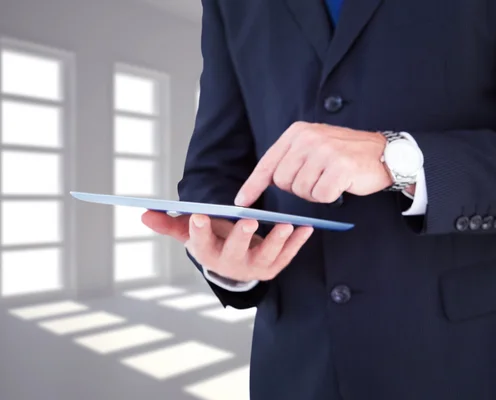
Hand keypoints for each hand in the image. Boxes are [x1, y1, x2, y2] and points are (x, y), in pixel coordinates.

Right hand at [141, 210, 313, 281]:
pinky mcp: (274, 267)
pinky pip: (288, 255)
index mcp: (208, 254)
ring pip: (266, 255)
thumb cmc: (213, 241)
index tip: (198, 216)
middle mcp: (231, 264)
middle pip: (234, 251)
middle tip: (247, 221)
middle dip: (240, 236)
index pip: (200, 244)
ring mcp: (255, 267)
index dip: (198, 231)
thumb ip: (170, 224)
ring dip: (277, 240)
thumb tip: (144, 214)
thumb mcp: (191, 233)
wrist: (235, 264)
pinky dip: (297, 243)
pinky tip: (306, 228)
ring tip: (285, 225)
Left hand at [234, 122, 393, 206]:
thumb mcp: (314, 146)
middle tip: (318, 179)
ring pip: (301, 191)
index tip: (242, 201)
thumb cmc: (346, 154)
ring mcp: (324, 151)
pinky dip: (330, 196)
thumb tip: (264, 182)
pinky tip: (341, 184)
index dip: (253, 185)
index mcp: (298, 132)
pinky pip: (321, 196)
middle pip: (282, 181)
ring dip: (315, 193)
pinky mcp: (339, 167)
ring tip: (331, 179)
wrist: (384, 153)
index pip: (268, 163)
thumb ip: (291, 159)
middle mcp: (308, 138)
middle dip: (297, 188)